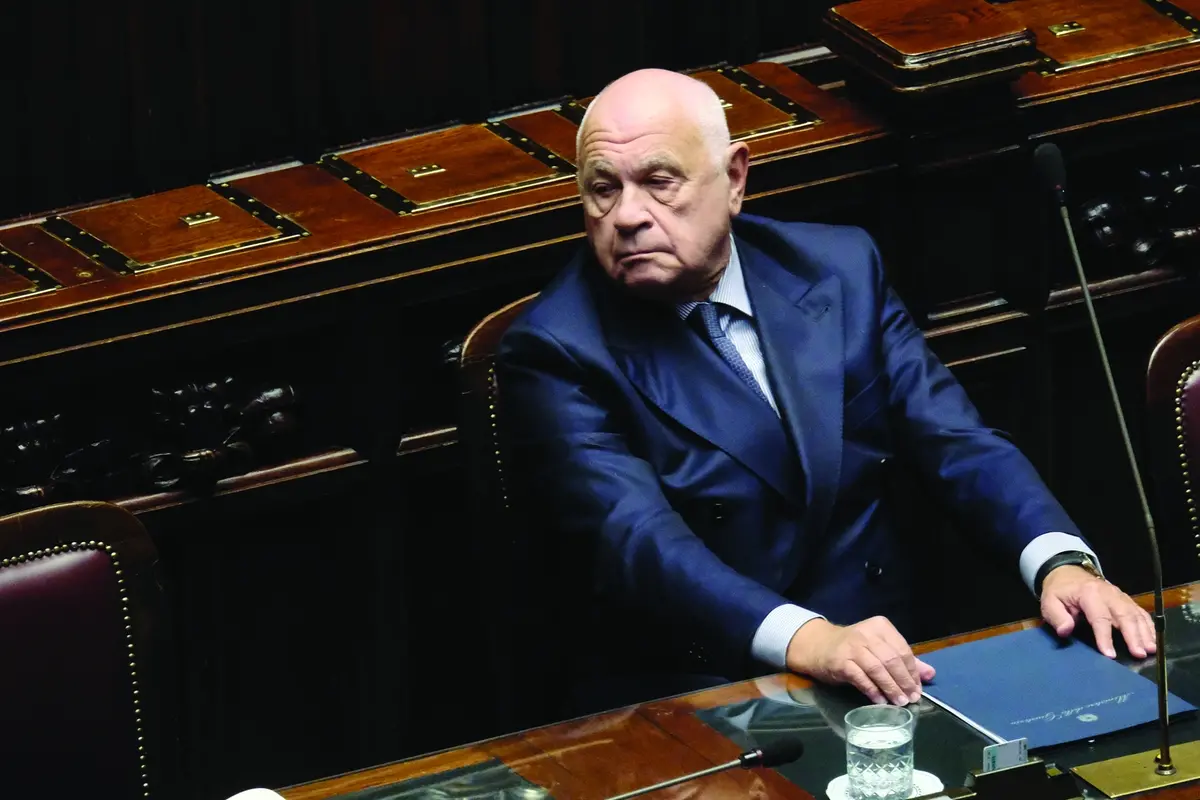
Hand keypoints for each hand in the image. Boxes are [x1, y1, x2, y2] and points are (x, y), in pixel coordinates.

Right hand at [785, 616, 935, 705]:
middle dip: (904, 681)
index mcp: (880, 627)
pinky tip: (880, 701)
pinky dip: (872, 691)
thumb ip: (904, 661)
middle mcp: (866, 633)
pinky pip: (861, 678)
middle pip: (892, 659)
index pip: (902, 650)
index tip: (917, 689)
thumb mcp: (880, 649)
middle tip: (911, 699)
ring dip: (890, 688)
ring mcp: (852, 647)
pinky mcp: (840, 661)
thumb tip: (930, 674)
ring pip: (878, 669)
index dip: (912, 672)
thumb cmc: (854, 648)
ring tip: (898, 702)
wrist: (819, 646)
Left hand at [1041, 565, 1156, 658]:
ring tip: (1150, 649)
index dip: (1105, 637)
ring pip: (1135, 614)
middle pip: (1123, 615)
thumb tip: (1065, 631)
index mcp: (1089, 593)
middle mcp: (1108, 593)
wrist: (1068, 574)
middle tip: (1139, 653)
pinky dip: (1148, 626)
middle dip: (1133, 635)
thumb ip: (1057, 617)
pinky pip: (1140, 612)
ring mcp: (1119, 596)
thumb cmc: (1060, 592)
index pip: (1099, 617)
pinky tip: (1153, 640)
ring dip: (1144, 632)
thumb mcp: (1050, 602)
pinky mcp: (1126, 600)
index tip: (1110, 654)